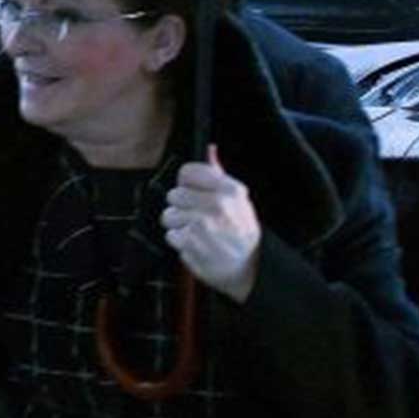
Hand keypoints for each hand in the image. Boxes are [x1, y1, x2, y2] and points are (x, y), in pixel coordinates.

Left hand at [161, 145, 260, 303]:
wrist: (250, 268)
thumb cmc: (240, 231)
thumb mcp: (238, 200)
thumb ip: (219, 175)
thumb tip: (209, 149)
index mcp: (229, 190)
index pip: (187, 172)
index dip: (185, 183)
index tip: (192, 192)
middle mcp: (217, 204)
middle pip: (174, 195)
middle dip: (181, 208)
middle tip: (198, 218)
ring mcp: (203, 224)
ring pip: (168, 216)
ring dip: (178, 226)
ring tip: (198, 233)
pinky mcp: (191, 243)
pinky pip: (170, 235)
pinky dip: (180, 242)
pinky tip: (196, 245)